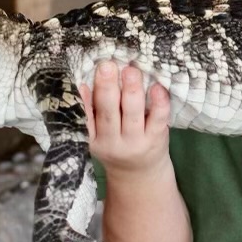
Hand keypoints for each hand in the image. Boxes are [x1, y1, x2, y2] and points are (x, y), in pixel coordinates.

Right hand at [80, 62, 171, 178]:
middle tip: (108, 65)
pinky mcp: (156, 139)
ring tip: (130, 71)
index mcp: (93, 139)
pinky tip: (157, 87)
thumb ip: (90, 113)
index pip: (87, 116)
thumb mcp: (97, 135)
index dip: (86, 98)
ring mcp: (136, 142)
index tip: (86, 78)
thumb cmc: (116, 146)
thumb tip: (83, 84)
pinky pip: (158, 119)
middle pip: (109, 113)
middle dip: (107, 88)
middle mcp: (113, 142)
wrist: (139, 176)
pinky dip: (158, 103)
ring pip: (133, 114)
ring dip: (132, 90)